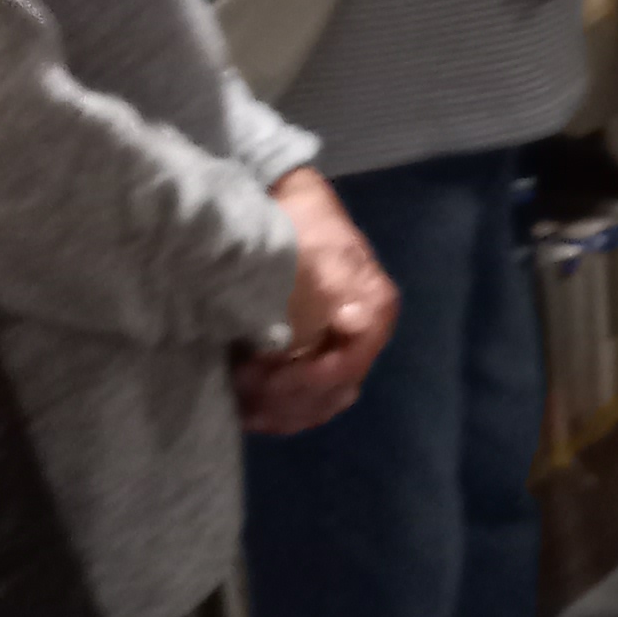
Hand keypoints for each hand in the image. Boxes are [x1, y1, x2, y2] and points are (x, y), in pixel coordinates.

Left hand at [235, 168, 396, 432]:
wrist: (285, 205)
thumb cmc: (300, 226)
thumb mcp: (314, 249)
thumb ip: (330, 285)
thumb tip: (354, 322)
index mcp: (373, 310)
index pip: (348, 365)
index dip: (309, 379)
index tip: (267, 376)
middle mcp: (364, 336)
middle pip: (334, 390)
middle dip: (289, 398)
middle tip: (246, 385)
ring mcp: (341, 348)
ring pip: (321, 402)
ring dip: (283, 410)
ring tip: (244, 402)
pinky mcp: (318, 356)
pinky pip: (308, 401)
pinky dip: (281, 411)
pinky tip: (252, 409)